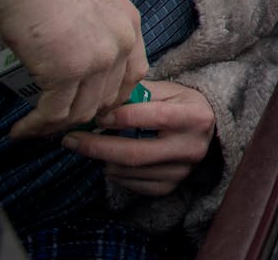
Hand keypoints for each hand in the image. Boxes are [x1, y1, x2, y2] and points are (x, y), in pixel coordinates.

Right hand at [0, 0, 148, 138]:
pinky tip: (23, 128)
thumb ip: (97, 35)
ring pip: (82, 111)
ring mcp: (97, 58)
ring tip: (36, 127)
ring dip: (57, 125)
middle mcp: (120, 42)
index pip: (134, 75)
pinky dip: (37, 126)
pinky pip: (55, 113)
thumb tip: (79, 70)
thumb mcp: (91, 6)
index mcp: (130, 24)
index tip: (93, 107)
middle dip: (83, 114)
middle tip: (58, 120)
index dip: (113, 97)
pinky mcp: (66, 71)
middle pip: (108, 98)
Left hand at [62, 80, 217, 196]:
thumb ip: (138, 95)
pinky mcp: (171, 187)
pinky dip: (115, 172)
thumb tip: (100, 105)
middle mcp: (191, 147)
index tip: (96, 116)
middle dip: (97, 147)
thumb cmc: (181, 105)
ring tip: (95, 145)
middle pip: (135, 153)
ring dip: (104, 159)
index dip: (119, 116)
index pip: (151, 117)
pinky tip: (112, 159)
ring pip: (129, 171)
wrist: (207, 131)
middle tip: (70, 140)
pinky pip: (132, 185)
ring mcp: (182, 171)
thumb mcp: (167, 90)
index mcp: (194, 117)